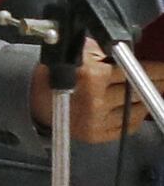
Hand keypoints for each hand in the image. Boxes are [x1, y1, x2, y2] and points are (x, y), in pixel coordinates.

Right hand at [31, 39, 148, 142]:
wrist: (34, 97)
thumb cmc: (58, 72)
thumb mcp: (79, 52)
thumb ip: (104, 51)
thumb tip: (132, 51)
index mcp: (92, 75)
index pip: (134, 71)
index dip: (156, 70)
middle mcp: (96, 99)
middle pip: (139, 91)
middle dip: (156, 84)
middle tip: (162, 79)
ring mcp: (97, 119)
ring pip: (137, 109)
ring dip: (145, 100)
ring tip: (149, 92)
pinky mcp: (96, 135)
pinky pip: (128, 126)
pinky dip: (134, 116)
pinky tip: (134, 108)